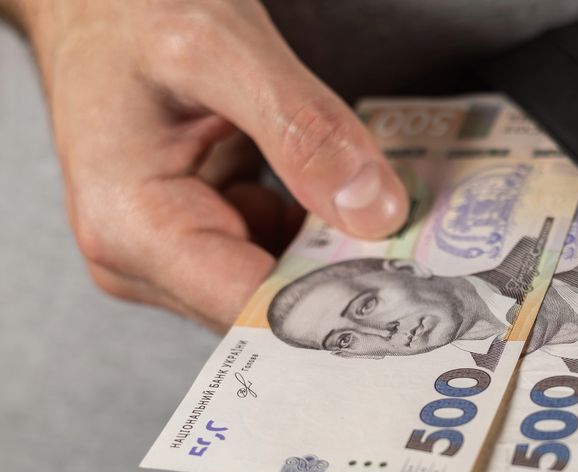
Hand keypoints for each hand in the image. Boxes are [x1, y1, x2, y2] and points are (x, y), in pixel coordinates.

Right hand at [14, 0, 407, 330]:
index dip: (336, 302)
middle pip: (270, 306)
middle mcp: (143, 259)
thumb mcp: (222, 48)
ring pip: (281, 283)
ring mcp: (170, 253)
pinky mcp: (199, 234)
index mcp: (133, 229)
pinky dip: (319, 230)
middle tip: (421, 247)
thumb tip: (375, 214)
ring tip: (386, 210)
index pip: (254, 311)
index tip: (411, 284)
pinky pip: (276, 253)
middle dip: (343, 276)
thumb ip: (303, 129)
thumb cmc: (131, 10)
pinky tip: (347, 197)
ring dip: (336, 252)